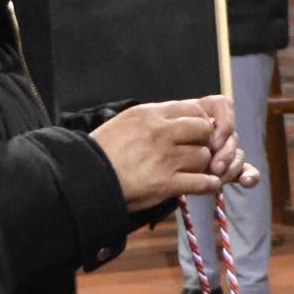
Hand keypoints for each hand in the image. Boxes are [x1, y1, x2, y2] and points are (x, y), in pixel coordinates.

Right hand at [91, 99, 254, 213]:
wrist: (85, 179)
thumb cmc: (103, 152)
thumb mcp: (127, 122)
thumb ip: (155, 119)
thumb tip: (180, 121)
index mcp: (149, 114)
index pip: (194, 109)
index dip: (201, 122)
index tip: (197, 134)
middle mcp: (160, 132)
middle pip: (204, 130)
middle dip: (205, 142)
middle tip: (196, 152)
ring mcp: (164, 158)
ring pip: (204, 156)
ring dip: (203, 165)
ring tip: (191, 170)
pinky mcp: (166, 183)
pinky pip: (202, 182)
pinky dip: (208, 184)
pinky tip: (205, 185)